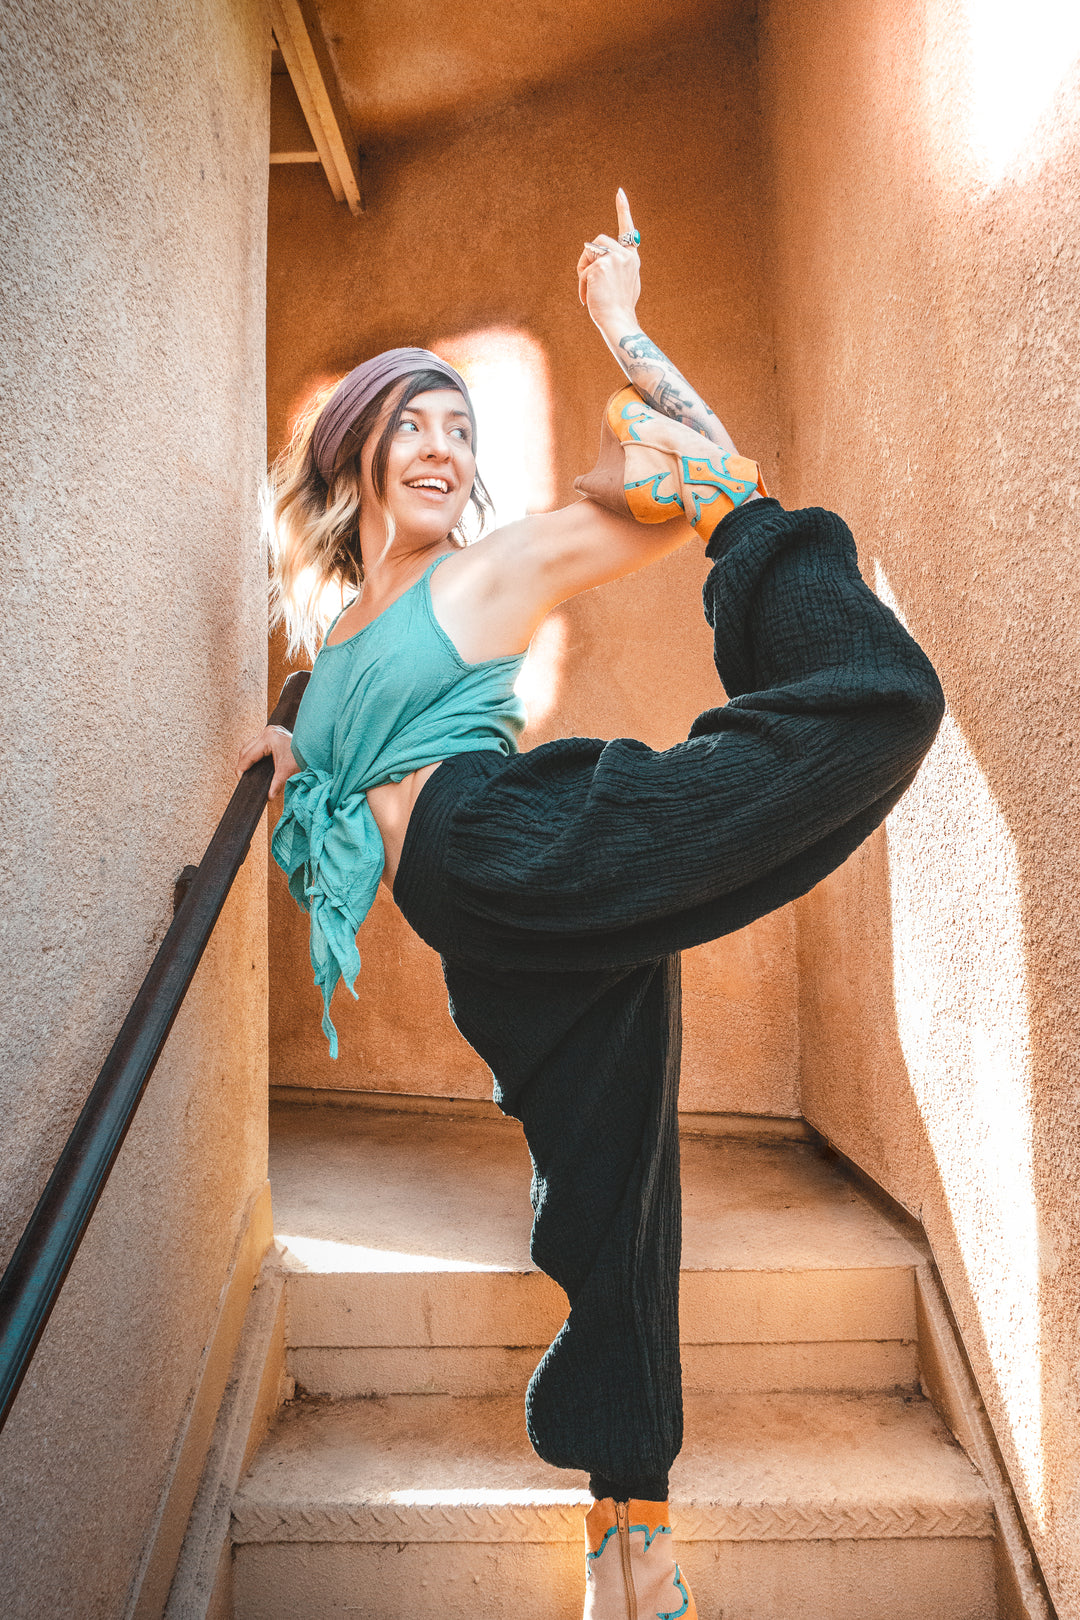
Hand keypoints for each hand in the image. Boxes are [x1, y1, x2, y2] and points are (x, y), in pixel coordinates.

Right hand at [236, 724, 299, 797]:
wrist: (316, 748)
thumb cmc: (303, 756)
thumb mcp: (288, 772)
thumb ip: (276, 785)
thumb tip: (269, 797)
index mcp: (269, 738)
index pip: (248, 755)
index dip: (241, 768)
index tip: (240, 779)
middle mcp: (268, 731)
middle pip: (246, 748)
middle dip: (243, 763)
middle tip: (242, 777)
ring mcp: (271, 730)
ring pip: (250, 744)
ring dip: (247, 757)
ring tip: (247, 771)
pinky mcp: (274, 733)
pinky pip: (257, 742)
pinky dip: (254, 752)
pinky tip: (255, 762)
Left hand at [577, 188, 640, 331]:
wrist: (618, 321)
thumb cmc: (619, 308)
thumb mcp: (625, 284)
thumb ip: (618, 269)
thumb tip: (602, 265)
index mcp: (632, 258)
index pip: (627, 229)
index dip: (623, 210)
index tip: (619, 193)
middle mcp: (625, 255)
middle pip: (598, 241)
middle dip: (590, 258)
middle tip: (590, 281)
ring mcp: (613, 259)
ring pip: (589, 252)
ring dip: (584, 270)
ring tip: (590, 289)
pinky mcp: (600, 266)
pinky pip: (583, 270)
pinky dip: (582, 284)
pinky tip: (588, 297)